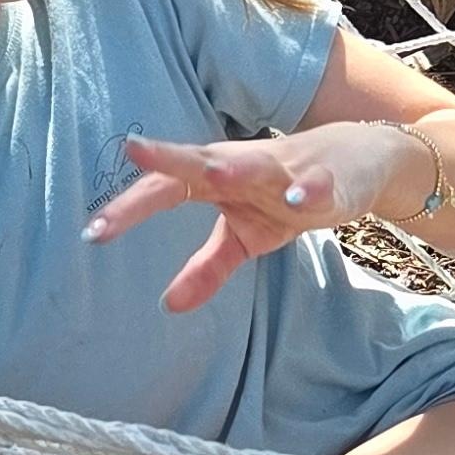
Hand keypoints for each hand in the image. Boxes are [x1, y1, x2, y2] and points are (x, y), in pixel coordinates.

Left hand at [85, 121, 423, 312]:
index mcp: (216, 178)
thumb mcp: (247, 236)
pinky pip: (315, 184)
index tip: (92, 232)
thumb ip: (207, 267)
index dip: (130, 208)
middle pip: (199, 163)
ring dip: (236, 168)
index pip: (166, 189)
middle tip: (132, 150)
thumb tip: (168, 304)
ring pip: (256, 165)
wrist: (362, 161)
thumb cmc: (289, 192)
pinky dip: (307, 188)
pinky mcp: (326, 178)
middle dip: (167, 160)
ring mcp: (285, 169)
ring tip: (215, 172)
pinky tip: (298, 197)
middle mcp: (243, 166)